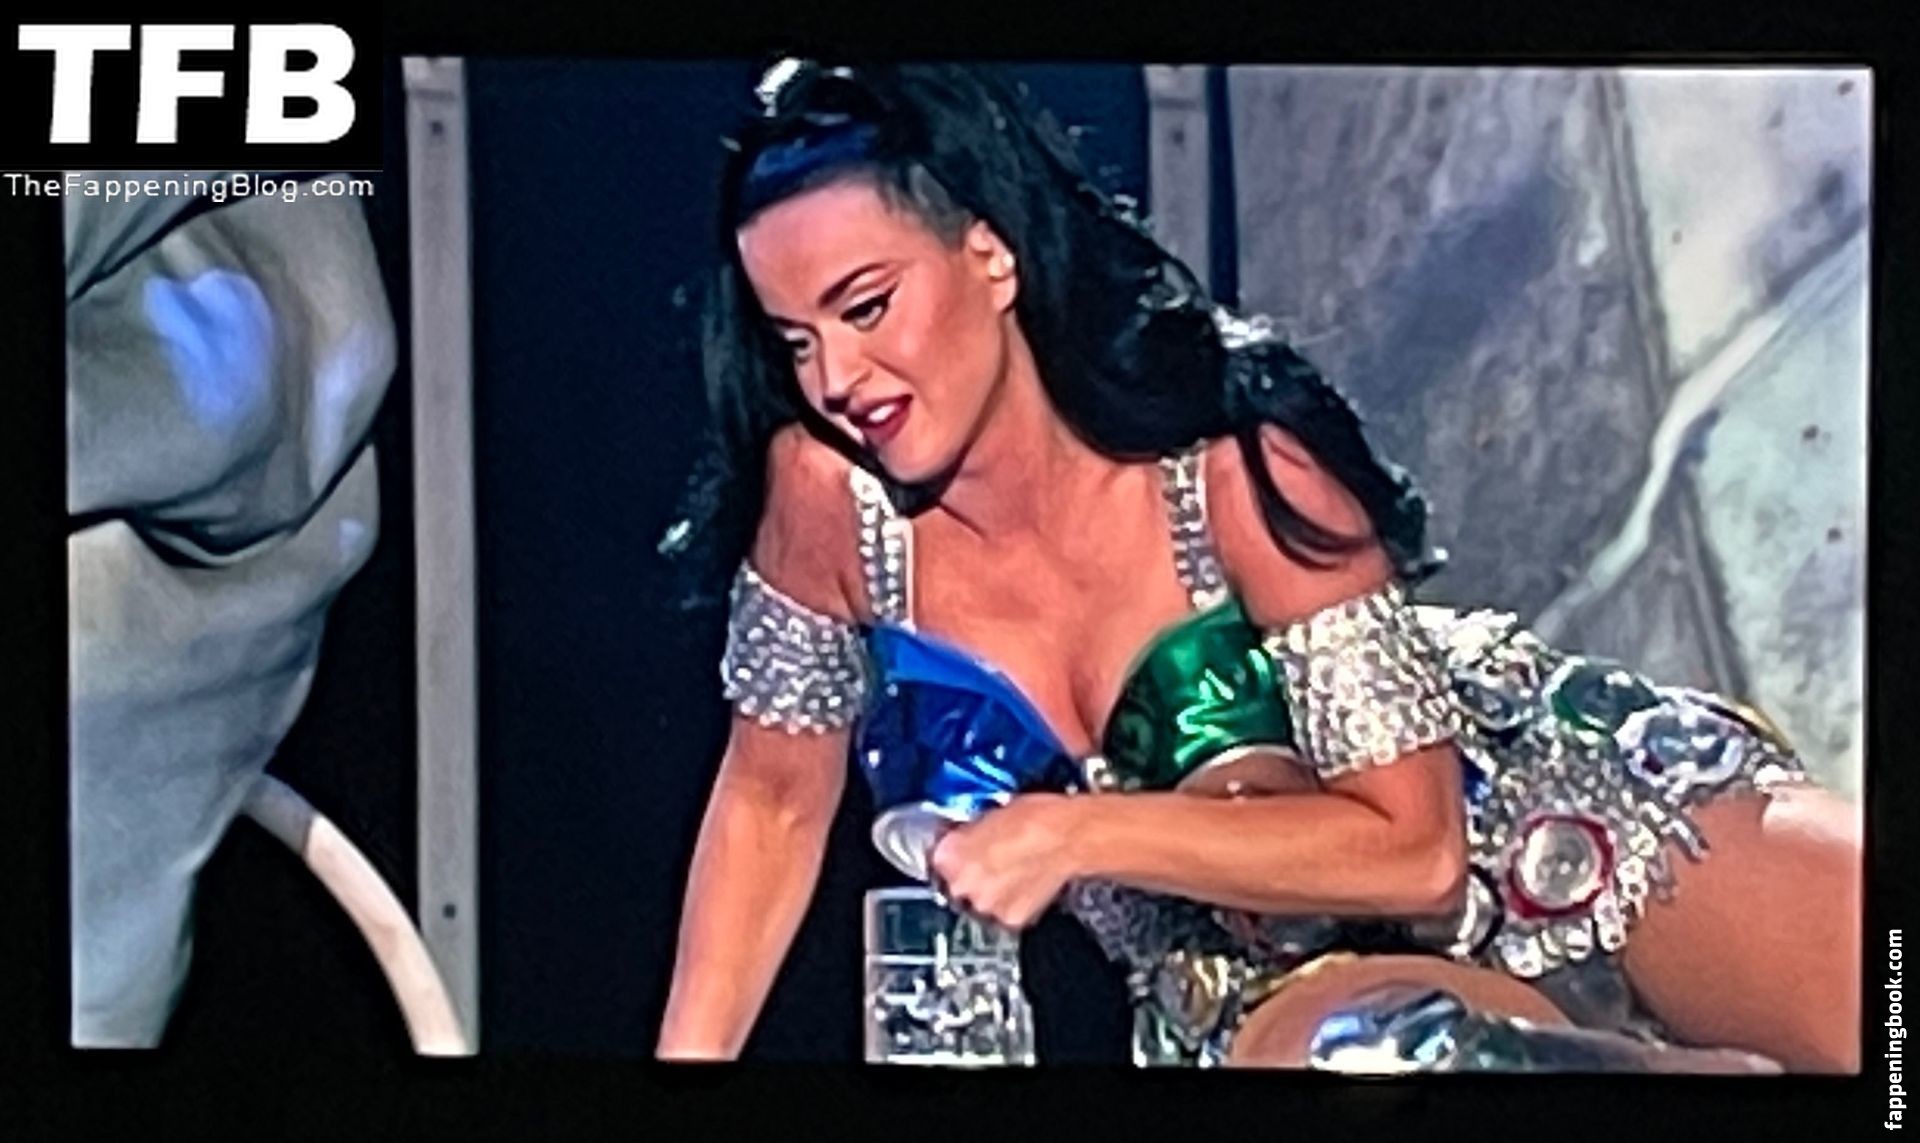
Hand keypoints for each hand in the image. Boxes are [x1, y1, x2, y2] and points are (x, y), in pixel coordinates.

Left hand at [928, 794, 1082, 930]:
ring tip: (1012, 869)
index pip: (936, 860)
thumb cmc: (1037, 819)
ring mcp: (988, 905)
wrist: (1072, 837)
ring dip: (991, 889)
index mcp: (950, 856)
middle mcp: (965, 886)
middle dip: (970, 872)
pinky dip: (1011, 901)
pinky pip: (1003, 911)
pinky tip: (1024, 881)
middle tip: (991, 858)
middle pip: (957, 883)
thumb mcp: (989, 814)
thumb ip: (965, 834)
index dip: (952, 852)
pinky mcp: (1011, 918)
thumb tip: (958, 841)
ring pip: (980, 899)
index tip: (960, 848)